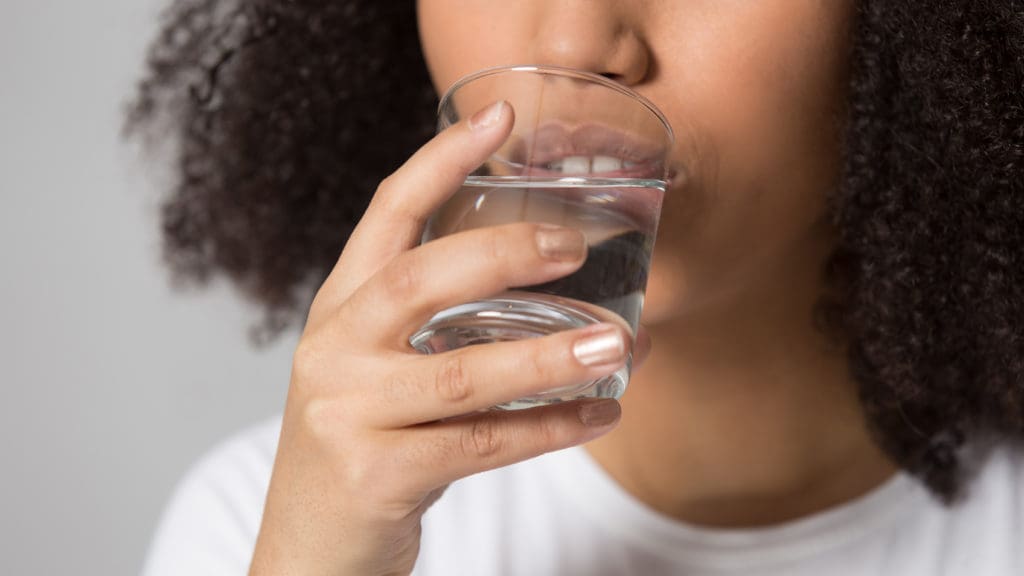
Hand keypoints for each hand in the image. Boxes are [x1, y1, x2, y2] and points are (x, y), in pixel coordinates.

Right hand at [250, 101, 643, 575]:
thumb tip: (554, 288)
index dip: (440, 160)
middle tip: (576, 245)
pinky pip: (481, 445)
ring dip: (550, 356)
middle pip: (417, 279)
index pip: (385, 215)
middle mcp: (334, 351)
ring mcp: (347, 414)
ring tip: (617, 343)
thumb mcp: (377, 369)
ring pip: (461, 373)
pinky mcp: (376, 476)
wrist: (310, 549)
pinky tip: (597, 415)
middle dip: (503, 253)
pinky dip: (548, 429)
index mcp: (339, 310)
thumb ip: (434, 325)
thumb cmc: (364, 444)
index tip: (499, 117)